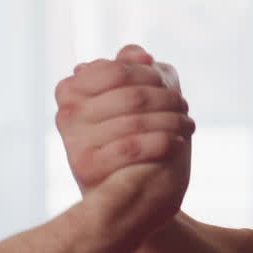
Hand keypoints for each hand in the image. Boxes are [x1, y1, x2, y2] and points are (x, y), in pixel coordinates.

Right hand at [55, 45, 193, 228]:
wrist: (131, 197)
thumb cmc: (133, 139)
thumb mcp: (132, 100)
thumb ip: (132, 70)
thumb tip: (140, 55)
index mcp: (71, 90)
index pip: (118, 70)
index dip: (150, 75)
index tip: (167, 83)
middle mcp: (66, 112)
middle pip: (131, 94)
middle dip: (166, 98)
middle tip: (183, 106)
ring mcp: (73, 139)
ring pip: (135, 119)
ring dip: (171, 120)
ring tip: (186, 125)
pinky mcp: (85, 166)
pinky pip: (131, 145)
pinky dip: (162, 142)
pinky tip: (178, 143)